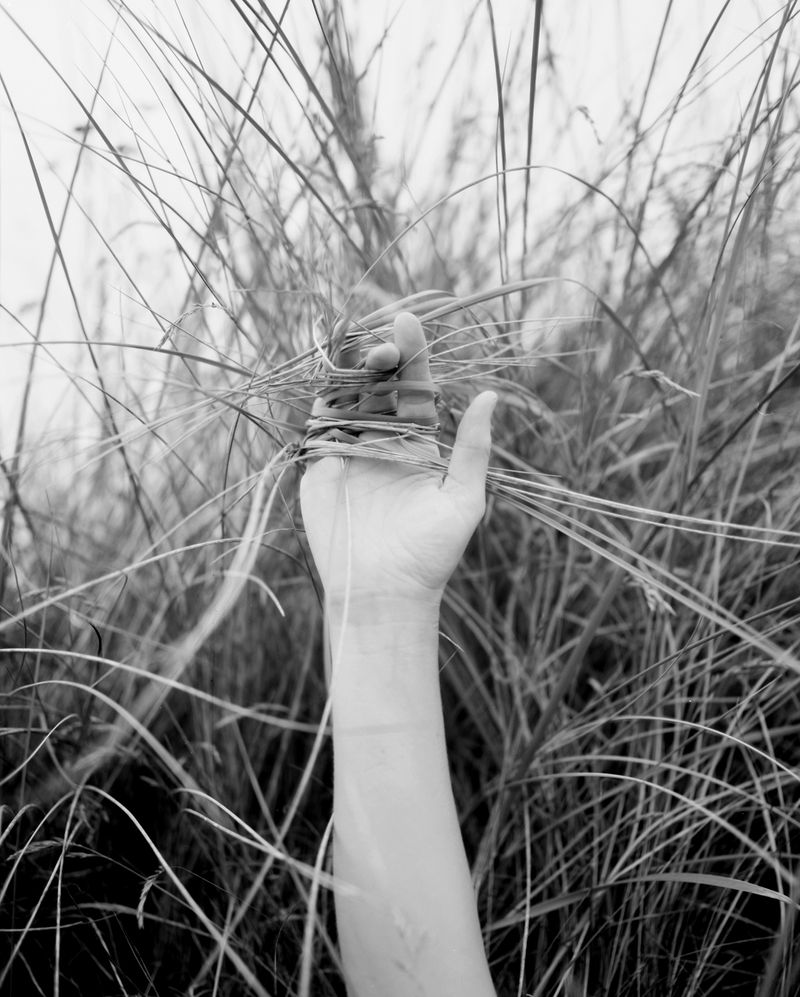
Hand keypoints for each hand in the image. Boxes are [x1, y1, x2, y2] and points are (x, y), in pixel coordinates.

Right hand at [300, 311, 495, 607]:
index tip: (409, 320)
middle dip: (380, 356)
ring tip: (364, 356)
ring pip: (345, 396)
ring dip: (350, 371)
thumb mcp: (462, 499)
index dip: (411, 353)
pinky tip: (329, 381)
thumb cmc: (430, 554)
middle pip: (377, 383)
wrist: (385, 594)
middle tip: (386, 345)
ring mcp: (348, 451)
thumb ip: (472, 449)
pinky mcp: (320, 467)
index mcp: (416, 442)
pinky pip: (318, 426)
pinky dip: (321, 400)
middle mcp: (381, 440)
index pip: (414, 386)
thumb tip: (491, 395)